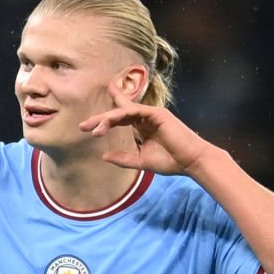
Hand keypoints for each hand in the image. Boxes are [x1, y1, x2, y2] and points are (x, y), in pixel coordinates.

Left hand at [79, 85, 214, 175]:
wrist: (190, 163)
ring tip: (92, 129)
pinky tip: (108, 123)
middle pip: (119, 112)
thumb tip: (104, 156)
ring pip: (124, 111)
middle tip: (83, 125)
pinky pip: (134, 110)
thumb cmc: (170, 161)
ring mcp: (152, 114)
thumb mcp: (140, 161)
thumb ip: (123, 158)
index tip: (87, 124)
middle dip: (101, 118)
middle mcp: (146, 117)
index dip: (106, 117)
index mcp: (143, 126)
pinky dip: (120, 115)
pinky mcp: (157, 113)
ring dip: (107, 119)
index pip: (121, 117)